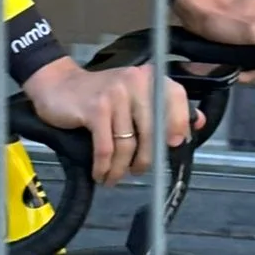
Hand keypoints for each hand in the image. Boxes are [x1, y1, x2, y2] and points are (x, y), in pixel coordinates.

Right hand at [24, 55, 192, 186]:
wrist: (56, 86)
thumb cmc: (98, 96)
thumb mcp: (132, 97)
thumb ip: (163, 107)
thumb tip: (198, 122)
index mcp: (148, 78)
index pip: (175, 97)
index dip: (178, 124)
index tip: (173, 146)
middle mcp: (135, 81)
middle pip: (152, 130)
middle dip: (146, 158)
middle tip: (137, 172)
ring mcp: (114, 94)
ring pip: (128, 144)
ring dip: (121, 168)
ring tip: (115, 177)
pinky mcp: (95, 108)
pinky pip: (106, 148)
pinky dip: (104, 167)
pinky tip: (101, 174)